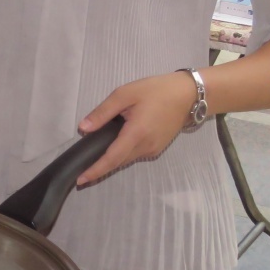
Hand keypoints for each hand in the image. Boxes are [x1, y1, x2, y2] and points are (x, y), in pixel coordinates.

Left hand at [74, 72, 196, 184]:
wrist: (187, 94)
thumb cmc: (155, 91)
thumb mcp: (124, 94)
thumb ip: (103, 112)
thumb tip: (84, 128)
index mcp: (136, 134)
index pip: (112, 158)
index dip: (96, 170)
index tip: (81, 179)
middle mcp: (146, 147)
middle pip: (118, 162)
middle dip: (100, 168)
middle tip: (81, 170)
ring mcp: (153, 149)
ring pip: (127, 159)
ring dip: (111, 161)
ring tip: (93, 159)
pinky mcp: (157, 148)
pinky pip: (135, 155)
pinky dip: (122, 154)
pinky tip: (113, 146)